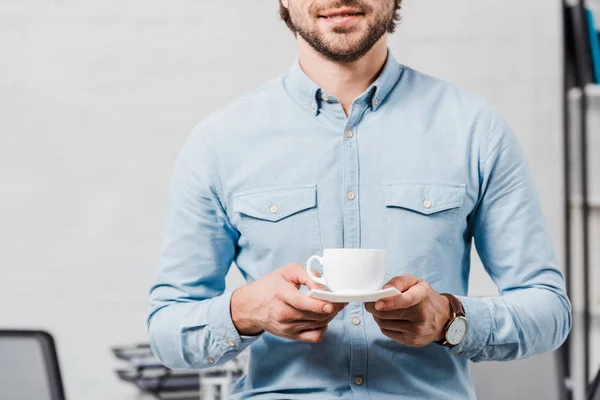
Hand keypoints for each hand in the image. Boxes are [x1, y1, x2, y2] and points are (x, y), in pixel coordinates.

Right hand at [231, 263, 346, 342]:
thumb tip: (325, 284)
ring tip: (333, 305)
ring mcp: (287, 327)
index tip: (333, 301)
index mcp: (281, 294)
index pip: (303, 302)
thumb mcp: (287, 271)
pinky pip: (314, 337)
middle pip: (315, 315)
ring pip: (318, 324)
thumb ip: (307, 274)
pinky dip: (323, 328)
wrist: (250, 306)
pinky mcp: (291, 336)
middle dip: (332, 308)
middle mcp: (283, 313)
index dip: (320, 304)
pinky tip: (322, 319)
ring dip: (330, 315)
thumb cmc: (270, 286)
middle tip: (341, 299)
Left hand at [365, 275, 450, 346]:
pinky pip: (387, 332)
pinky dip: (383, 325)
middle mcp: (421, 315)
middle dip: (373, 307)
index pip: (405, 300)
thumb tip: (383, 290)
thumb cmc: (426, 298)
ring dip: (377, 316)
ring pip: (384, 323)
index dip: (390, 302)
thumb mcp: (416, 283)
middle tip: (370, 303)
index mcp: (422, 297)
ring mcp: (416, 331)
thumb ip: (399, 281)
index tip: (377, 303)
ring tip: (380, 310)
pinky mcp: (411, 341)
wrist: (443, 319)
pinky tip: (388, 319)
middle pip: (387, 314)